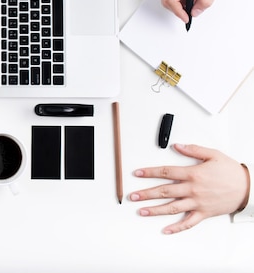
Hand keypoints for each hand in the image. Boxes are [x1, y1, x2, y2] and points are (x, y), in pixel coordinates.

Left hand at [130, 144, 249, 233]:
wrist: (248, 188)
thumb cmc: (231, 171)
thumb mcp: (213, 154)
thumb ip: (193, 150)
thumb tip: (177, 146)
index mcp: (193, 174)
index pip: (166, 173)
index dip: (149, 173)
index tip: (137, 174)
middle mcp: (193, 189)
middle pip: (164, 191)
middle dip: (146, 194)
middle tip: (132, 196)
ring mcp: (197, 203)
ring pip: (172, 207)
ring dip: (155, 210)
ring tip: (141, 211)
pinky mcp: (204, 213)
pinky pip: (188, 222)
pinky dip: (177, 227)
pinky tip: (165, 230)